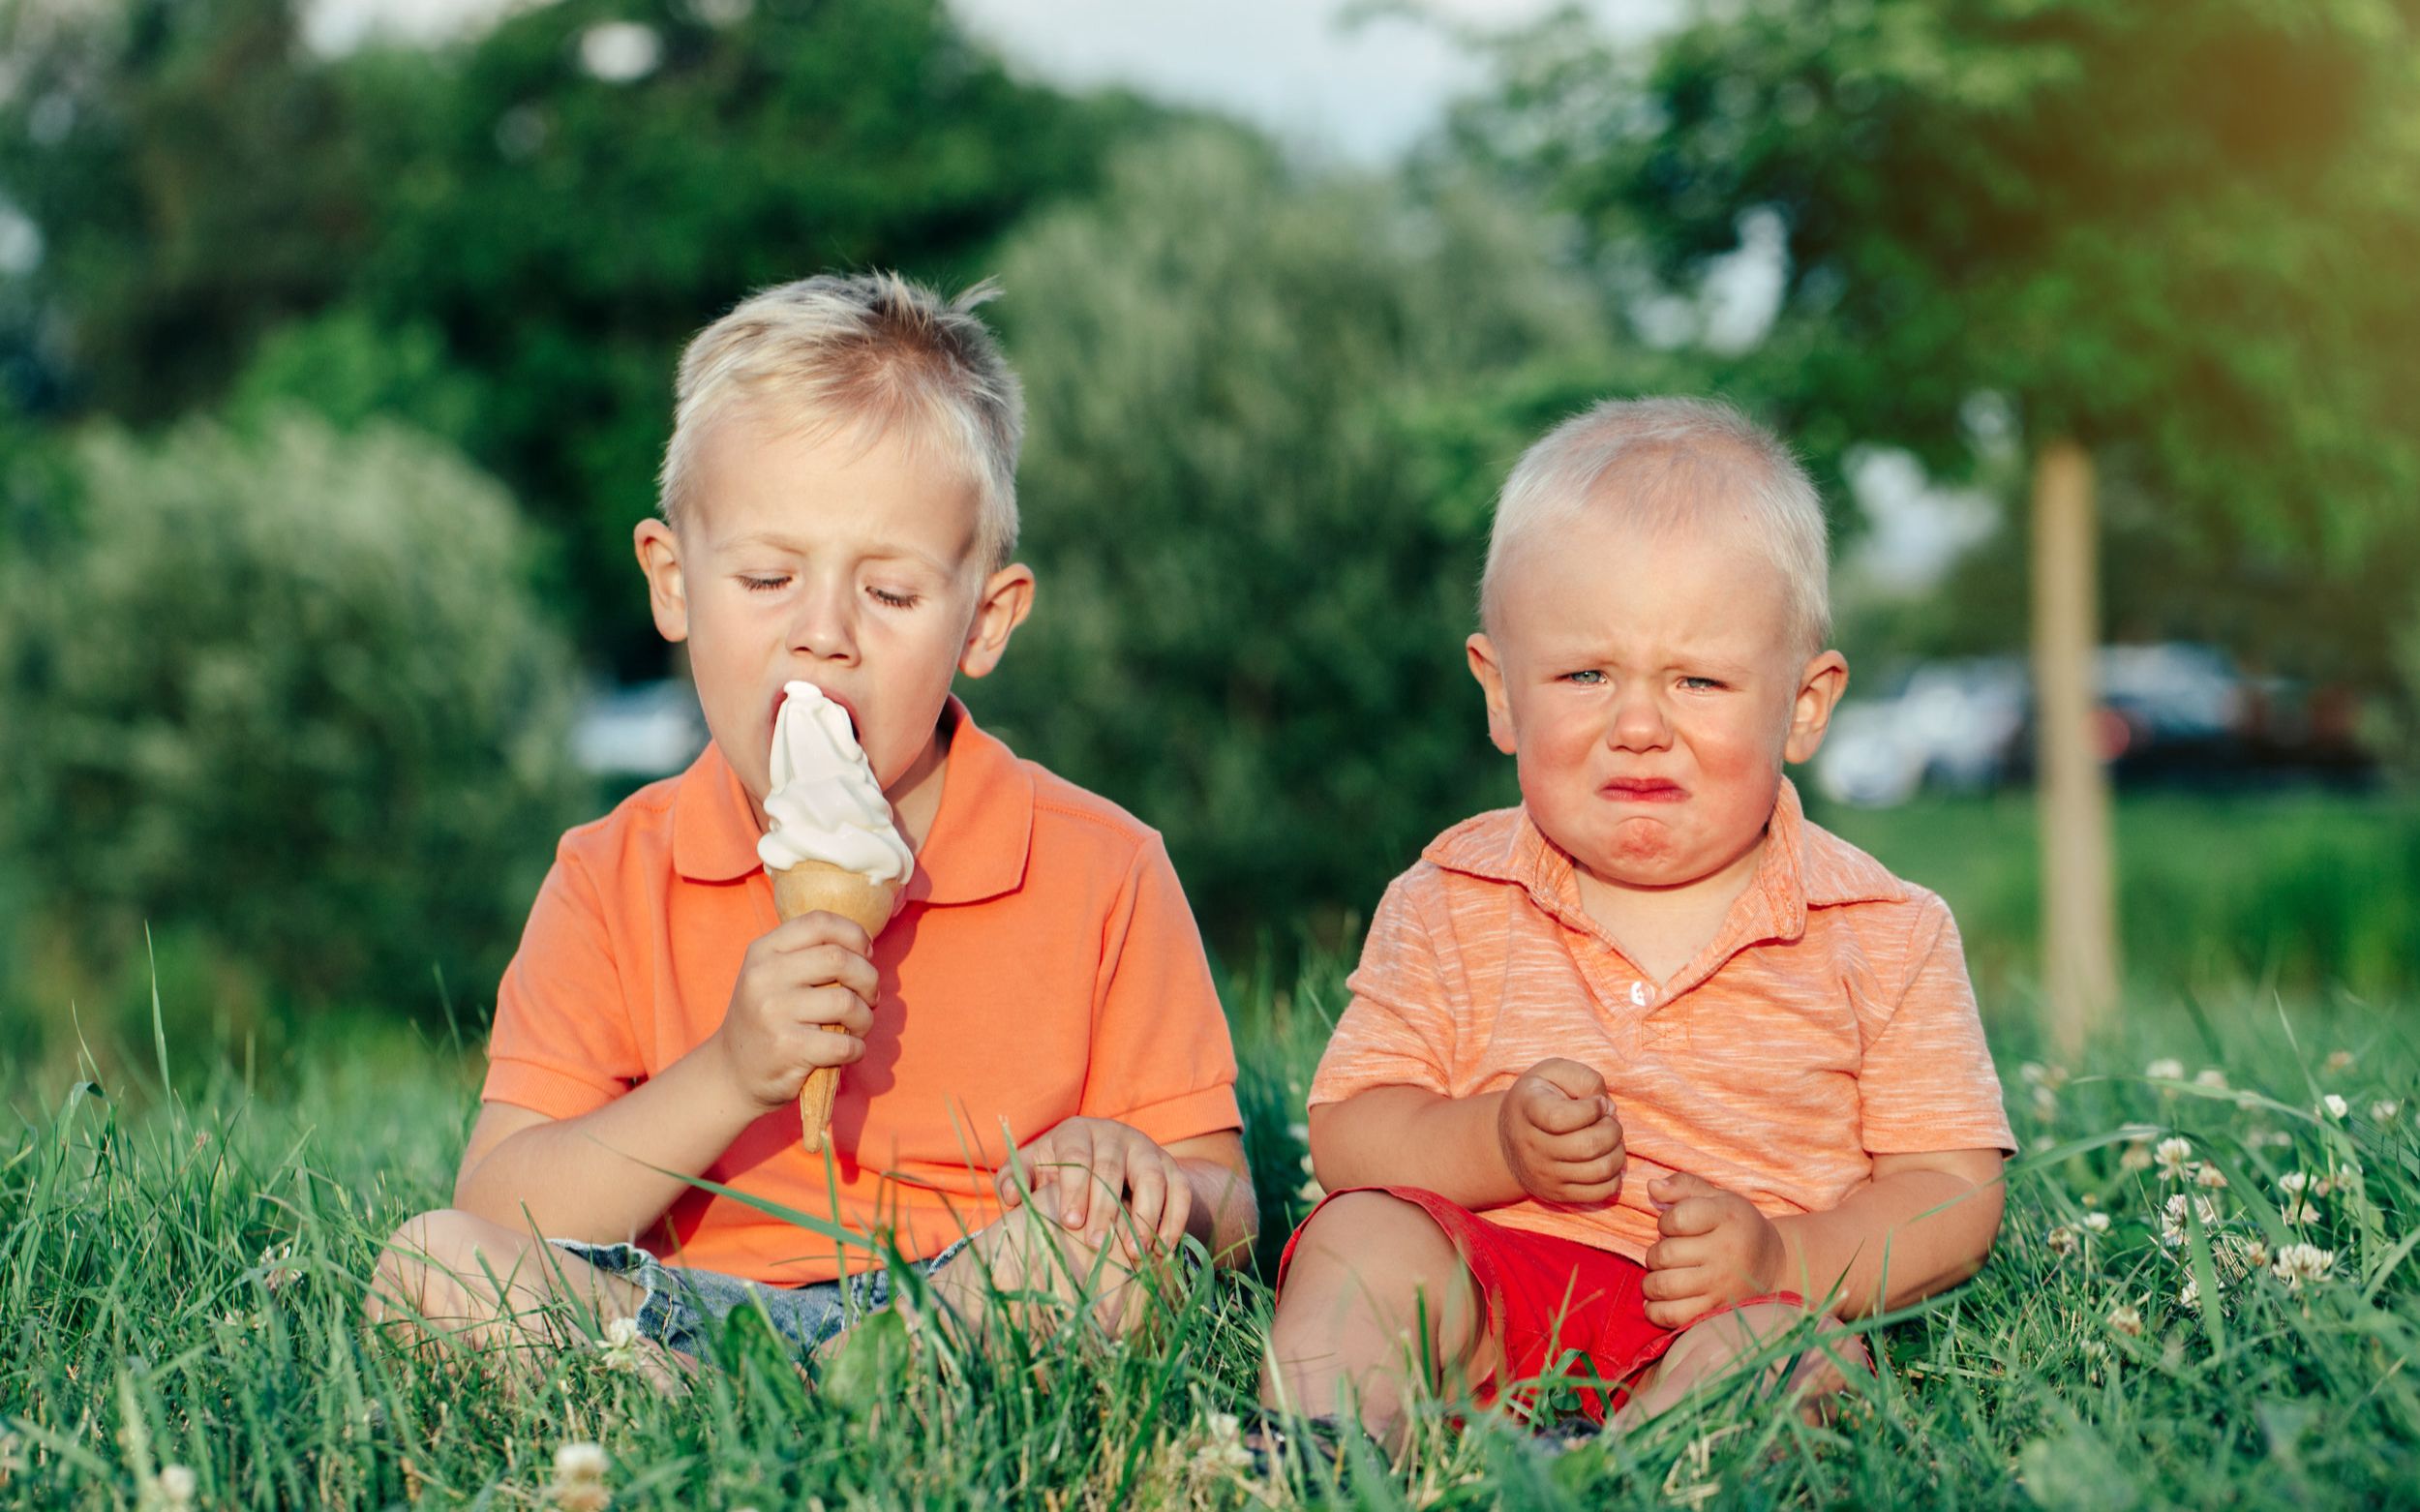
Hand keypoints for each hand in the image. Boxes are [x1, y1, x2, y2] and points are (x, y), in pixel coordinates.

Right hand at [711, 912, 878, 1109]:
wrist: (733, 1071)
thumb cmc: (769, 1018)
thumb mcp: (774, 976)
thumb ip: (810, 955)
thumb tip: (865, 948)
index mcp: (764, 951)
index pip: (819, 922)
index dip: (854, 934)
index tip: (865, 954)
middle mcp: (764, 976)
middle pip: (840, 959)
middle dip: (868, 979)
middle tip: (870, 997)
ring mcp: (774, 1012)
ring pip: (847, 1002)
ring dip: (865, 1017)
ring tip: (858, 1026)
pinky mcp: (788, 1047)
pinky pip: (844, 1044)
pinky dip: (857, 1048)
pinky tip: (848, 1050)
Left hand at [995, 1117, 1192, 1257]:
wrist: (1108, 1167)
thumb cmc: (1061, 1175)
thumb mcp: (1035, 1170)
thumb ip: (1016, 1180)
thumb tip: (1009, 1196)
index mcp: (1077, 1133)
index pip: (1077, 1156)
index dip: (1075, 1189)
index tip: (1071, 1223)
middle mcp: (1114, 1136)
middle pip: (1112, 1168)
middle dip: (1106, 1208)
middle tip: (1096, 1244)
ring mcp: (1147, 1150)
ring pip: (1152, 1177)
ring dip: (1146, 1216)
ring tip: (1136, 1254)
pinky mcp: (1172, 1168)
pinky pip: (1180, 1190)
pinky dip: (1174, 1220)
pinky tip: (1162, 1249)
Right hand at [1496, 1057, 1625, 1206]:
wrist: (1507, 1138)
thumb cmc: (1539, 1098)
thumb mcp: (1553, 1073)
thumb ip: (1584, 1079)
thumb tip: (1607, 1109)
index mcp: (1528, 1109)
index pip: (1562, 1118)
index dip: (1592, 1109)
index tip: (1597, 1103)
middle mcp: (1531, 1146)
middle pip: (1588, 1147)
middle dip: (1613, 1130)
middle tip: (1610, 1121)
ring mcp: (1544, 1174)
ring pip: (1599, 1171)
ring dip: (1617, 1152)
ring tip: (1610, 1140)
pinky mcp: (1557, 1194)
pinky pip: (1600, 1193)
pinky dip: (1613, 1176)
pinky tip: (1605, 1158)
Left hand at [1641, 1172, 1787, 1327]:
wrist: (1773, 1265)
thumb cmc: (1736, 1225)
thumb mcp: (1718, 1198)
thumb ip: (1683, 1186)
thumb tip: (1652, 1186)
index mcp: (1727, 1218)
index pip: (1676, 1219)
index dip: (1665, 1222)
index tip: (1673, 1226)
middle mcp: (1726, 1253)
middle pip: (1665, 1255)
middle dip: (1655, 1253)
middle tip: (1666, 1253)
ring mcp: (1721, 1286)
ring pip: (1663, 1286)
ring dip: (1651, 1281)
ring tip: (1662, 1274)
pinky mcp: (1715, 1312)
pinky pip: (1671, 1315)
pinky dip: (1655, 1309)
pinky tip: (1660, 1299)